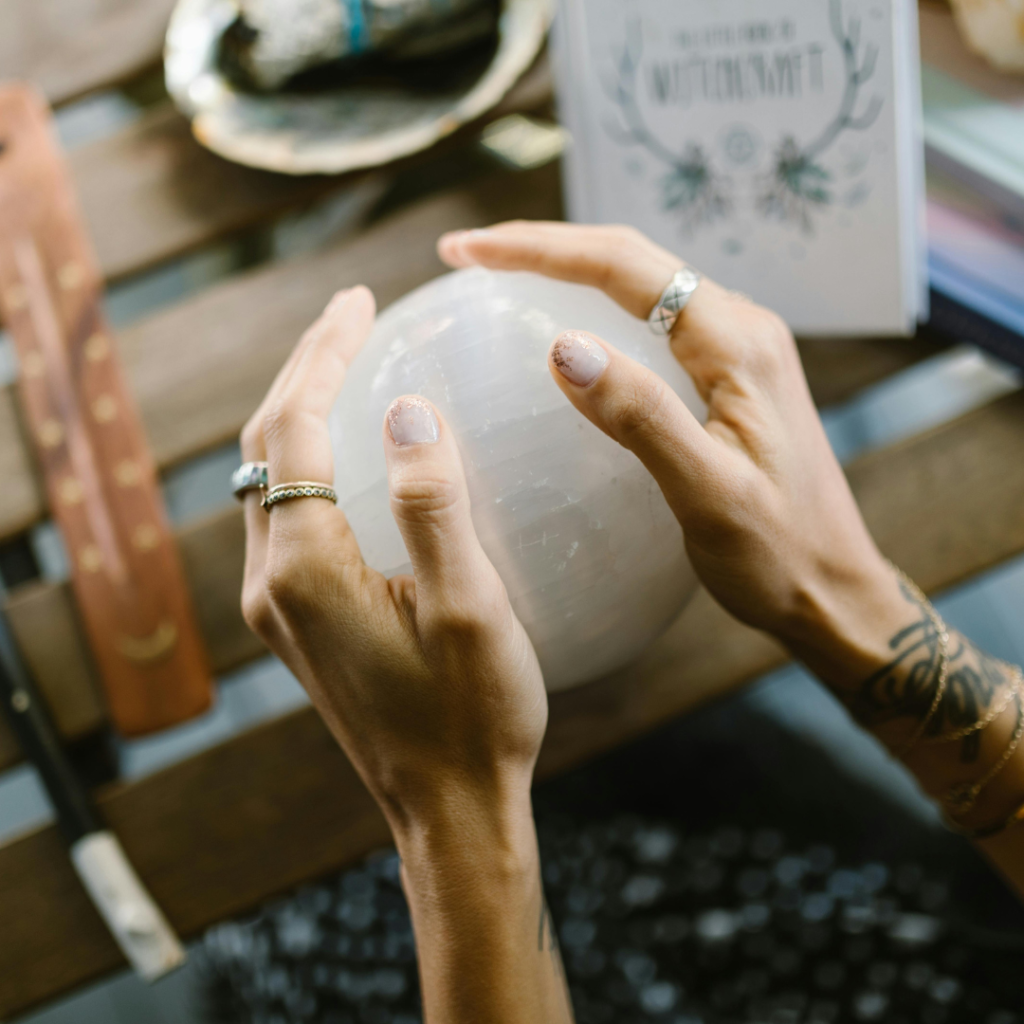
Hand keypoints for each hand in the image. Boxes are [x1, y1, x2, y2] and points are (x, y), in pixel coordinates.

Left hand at [239, 286, 545, 833]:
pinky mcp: (298, 620)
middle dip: (303, 369)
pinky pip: (289, 514)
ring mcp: (279, 604)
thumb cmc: (472, 717)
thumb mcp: (469, 608)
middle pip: (265, 445)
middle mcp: (272, 581)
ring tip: (346, 361)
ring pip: (269, 478)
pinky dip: (312, 460)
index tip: (362, 300)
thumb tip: (403, 409)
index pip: (293, 429)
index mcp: (305, 569)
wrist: (448, 810)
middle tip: (351, 313)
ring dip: (300, 412)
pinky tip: (352, 448)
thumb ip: (431, 504)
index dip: (323, 355)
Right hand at [437, 223, 898, 667]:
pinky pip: (654, 323)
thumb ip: (641, 417)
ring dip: (570, 269)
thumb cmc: (777, 554)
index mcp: (737, 344)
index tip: (468, 252)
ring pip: (642, 284)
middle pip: (632, 260)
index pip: (625, 267)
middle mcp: (741, 329)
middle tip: (467, 255)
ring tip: (501, 274)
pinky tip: (564, 326)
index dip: (540, 249)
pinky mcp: (730, 378)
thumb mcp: (707, 495)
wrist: (834, 589)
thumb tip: (563, 347)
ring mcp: (738, 351)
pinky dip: (597, 308)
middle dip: (545, 247)